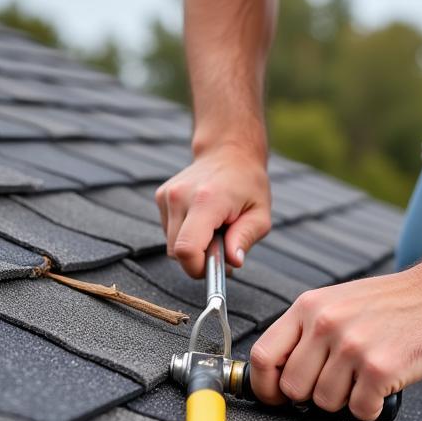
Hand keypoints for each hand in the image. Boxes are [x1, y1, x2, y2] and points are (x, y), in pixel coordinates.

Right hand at [155, 143, 271, 277]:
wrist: (228, 151)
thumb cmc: (248, 184)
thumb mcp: (260, 214)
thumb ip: (245, 238)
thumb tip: (232, 262)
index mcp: (206, 200)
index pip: (187, 249)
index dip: (198, 269)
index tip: (216, 268)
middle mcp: (180, 196)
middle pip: (177, 252)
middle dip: (199, 260)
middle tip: (223, 247)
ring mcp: (167, 195)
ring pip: (171, 245)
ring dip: (193, 247)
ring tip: (215, 229)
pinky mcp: (161, 197)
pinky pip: (169, 232)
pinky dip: (185, 234)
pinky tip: (203, 220)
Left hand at [248, 265, 421, 420]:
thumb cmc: (388, 303)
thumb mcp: (334, 302)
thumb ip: (305, 332)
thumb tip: (276, 374)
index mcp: (308, 307)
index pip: (263, 356)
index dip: (264, 386)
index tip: (275, 397)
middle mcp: (326, 324)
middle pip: (292, 388)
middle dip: (311, 395)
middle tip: (336, 383)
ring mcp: (352, 346)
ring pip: (324, 403)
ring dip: (345, 400)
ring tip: (363, 377)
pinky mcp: (380, 369)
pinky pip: (359, 411)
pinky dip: (371, 407)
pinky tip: (381, 387)